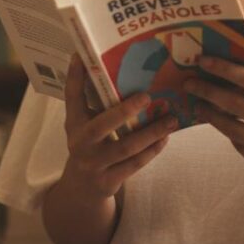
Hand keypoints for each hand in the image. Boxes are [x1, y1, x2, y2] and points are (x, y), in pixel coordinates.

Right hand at [58, 55, 176, 203]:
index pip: (72, 97)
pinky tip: (166, 138)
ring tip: (171, 119)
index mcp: (74, 123)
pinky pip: (135, 163)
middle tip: (147, 96)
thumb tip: (116, 68)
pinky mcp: (108, 180)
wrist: (82, 188)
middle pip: (103, 125)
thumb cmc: (90, 145)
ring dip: (152, 132)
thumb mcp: (85, 124)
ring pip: (126, 147)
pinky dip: (152, 150)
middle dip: (125, 110)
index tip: (80, 55)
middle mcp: (80, 142)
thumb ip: (97, 103)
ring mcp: (94, 163)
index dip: (75, 76)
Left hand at [185, 56, 243, 191]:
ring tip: (198, 104)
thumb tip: (234, 65)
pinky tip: (221, 123)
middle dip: (207, 91)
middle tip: (189, 83)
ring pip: (230, 128)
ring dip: (209, 114)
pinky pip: (239, 145)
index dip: (223, 69)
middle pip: (234, 104)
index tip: (203, 61)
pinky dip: (228, 133)